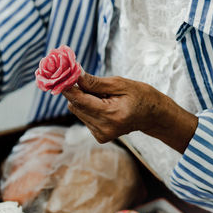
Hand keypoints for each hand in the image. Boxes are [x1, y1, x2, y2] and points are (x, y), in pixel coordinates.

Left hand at [62, 73, 197, 152]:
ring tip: (105, 97)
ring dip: (85, 100)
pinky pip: (84, 117)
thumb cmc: (140, 95)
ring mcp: (101, 135)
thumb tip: (74, 76)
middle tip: (90, 81)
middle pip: (75, 106)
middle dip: (78, 91)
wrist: (153, 115)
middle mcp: (104, 129)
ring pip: (77, 111)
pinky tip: (105, 105)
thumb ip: (95, 82)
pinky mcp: (99, 137)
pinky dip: (89, 107)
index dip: (67, 87)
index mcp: (111, 115)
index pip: (80, 101)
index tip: (59, 75)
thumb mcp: (120, 83)